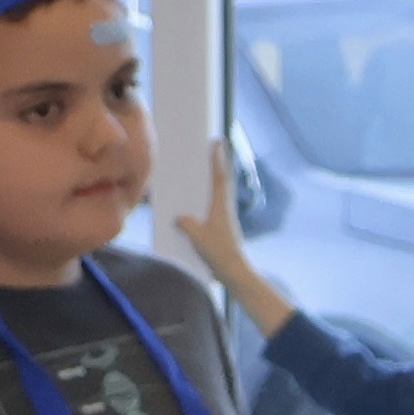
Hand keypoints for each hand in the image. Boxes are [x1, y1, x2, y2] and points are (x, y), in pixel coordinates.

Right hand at [167, 143, 292, 328]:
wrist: (234, 272)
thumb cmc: (218, 252)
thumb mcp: (197, 236)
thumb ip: (186, 223)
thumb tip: (179, 217)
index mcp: (220, 206)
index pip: (218, 178)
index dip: (217, 160)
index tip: (216, 142)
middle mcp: (224, 209)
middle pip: (218, 183)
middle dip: (214, 167)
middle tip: (208, 151)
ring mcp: (223, 219)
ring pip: (215, 196)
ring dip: (208, 184)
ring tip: (196, 175)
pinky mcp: (219, 230)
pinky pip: (209, 210)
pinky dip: (203, 202)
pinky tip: (191, 207)